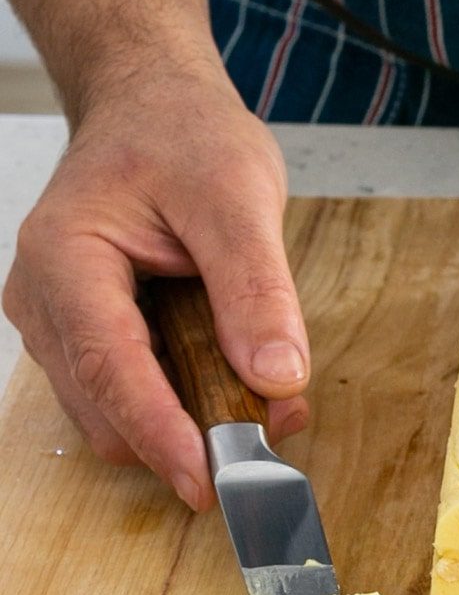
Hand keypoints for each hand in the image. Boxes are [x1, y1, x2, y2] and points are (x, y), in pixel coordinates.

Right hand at [2, 71, 309, 511]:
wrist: (152, 112)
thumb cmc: (181, 137)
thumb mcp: (237, 197)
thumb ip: (256, 291)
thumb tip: (276, 379)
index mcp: (67, 257)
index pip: (108, 366)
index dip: (159, 432)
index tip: (205, 482)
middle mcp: (46, 302)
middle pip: (108, 408)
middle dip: (186, 434)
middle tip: (267, 430)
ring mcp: (60, 327)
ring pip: (118, 415)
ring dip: (190, 423)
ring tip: (259, 396)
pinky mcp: (87, 342)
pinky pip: (132, 398)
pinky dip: (184, 406)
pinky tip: (231, 380)